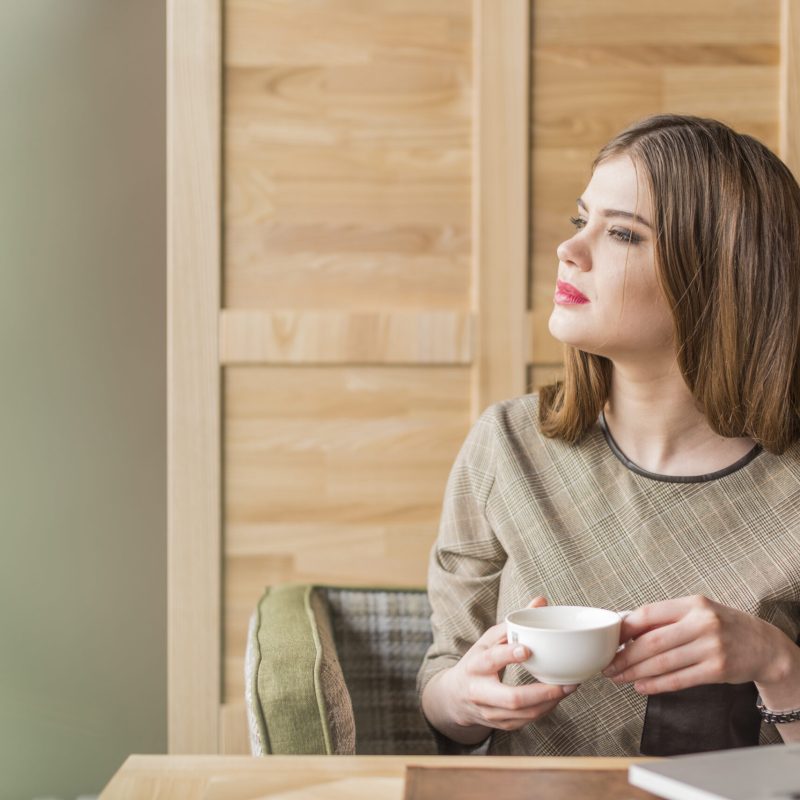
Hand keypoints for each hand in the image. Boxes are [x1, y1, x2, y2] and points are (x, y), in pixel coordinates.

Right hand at [436, 596, 578, 733]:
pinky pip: (527, 721)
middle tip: (565, 683)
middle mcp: (480, 692)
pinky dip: (545, 709)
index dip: (509, 655)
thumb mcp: (487, 641)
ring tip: (569, 688)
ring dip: (550, 702)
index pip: (491, 660)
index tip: (528, 649)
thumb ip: (513, 624)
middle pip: (512, 698)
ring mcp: (490, 712)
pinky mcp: (501, 724)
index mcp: (475, 666)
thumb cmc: (477, 663)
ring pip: (524, 713)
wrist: (455, 698)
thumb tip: (540, 601)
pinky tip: (556, 698)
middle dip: (542, 692)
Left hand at [603, 594, 788, 694]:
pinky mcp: (718, 670)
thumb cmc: (722, 626)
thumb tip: (626, 628)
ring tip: (619, 677)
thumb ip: (666, 618)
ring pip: (663, 663)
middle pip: (652, 642)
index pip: (649, 613)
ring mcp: (711, 647)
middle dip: (625, 655)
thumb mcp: (697, 612)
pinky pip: (679, 679)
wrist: (764, 645)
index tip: (609, 639)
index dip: (625, 628)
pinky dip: (657, 685)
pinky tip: (641, 687)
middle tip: (608, 665)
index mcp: (692, 604)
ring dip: (636, 672)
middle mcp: (701, 623)